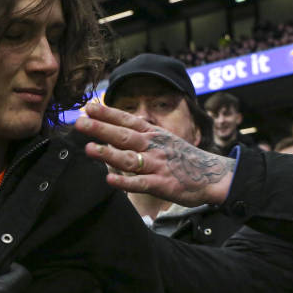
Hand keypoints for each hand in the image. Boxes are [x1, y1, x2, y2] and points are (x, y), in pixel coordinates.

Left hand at [74, 101, 235, 205]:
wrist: (213, 176)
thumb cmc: (184, 158)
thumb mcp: (164, 140)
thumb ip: (141, 135)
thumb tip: (114, 129)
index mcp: (154, 134)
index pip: (127, 120)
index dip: (108, 113)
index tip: (88, 107)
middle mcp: (154, 146)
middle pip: (124, 136)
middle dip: (101, 129)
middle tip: (79, 123)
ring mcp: (158, 165)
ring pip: (130, 158)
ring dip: (109, 153)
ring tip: (89, 149)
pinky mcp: (162, 184)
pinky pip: (141, 183)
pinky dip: (125, 182)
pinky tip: (110, 179)